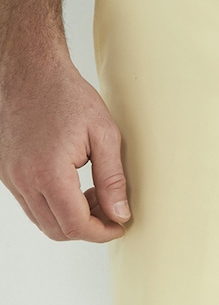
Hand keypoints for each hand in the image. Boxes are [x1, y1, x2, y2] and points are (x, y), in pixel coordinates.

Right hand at [0, 53, 130, 242]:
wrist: (32, 72)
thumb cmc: (68, 96)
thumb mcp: (105, 135)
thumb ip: (113, 180)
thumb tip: (120, 214)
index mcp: (48, 173)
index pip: (75, 226)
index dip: (102, 232)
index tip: (119, 224)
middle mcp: (23, 180)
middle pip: (57, 230)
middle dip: (89, 228)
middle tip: (110, 210)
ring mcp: (10, 177)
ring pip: (42, 221)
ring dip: (71, 219)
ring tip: (94, 194)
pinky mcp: (6, 172)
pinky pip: (31, 204)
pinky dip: (54, 206)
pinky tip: (74, 186)